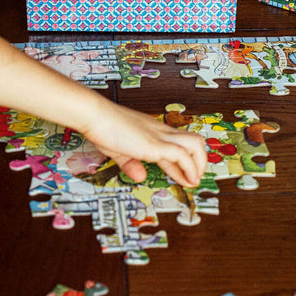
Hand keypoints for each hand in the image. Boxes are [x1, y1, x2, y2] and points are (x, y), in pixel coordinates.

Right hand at [81, 102, 206, 186]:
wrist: (95, 114)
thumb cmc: (101, 127)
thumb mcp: (117, 149)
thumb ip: (130, 163)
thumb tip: (140, 175)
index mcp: (151, 130)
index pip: (176, 146)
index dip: (185, 164)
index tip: (187, 176)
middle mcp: (159, 131)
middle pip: (193, 140)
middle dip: (199, 161)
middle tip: (195, 178)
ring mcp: (158, 136)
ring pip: (195, 144)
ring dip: (199, 164)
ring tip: (195, 180)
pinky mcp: (154, 144)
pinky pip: (182, 155)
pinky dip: (189, 169)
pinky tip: (187, 180)